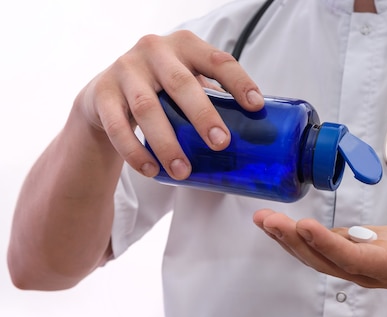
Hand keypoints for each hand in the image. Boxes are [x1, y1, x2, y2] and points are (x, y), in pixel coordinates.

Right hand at [76, 30, 264, 179]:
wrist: (105, 95)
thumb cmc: (160, 90)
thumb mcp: (187, 84)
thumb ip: (212, 97)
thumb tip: (253, 132)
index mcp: (185, 45)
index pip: (217, 60)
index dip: (238, 82)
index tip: (256, 107)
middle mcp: (154, 50)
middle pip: (181, 83)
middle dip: (203, 115)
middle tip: (221, 144)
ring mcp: (124, 69)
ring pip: (147, 107)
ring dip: (167, 143)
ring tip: (183, 171)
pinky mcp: (100, 94)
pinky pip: (118, 126)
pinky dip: (135, 151)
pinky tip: (150, 171)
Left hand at [253, 209, 386, 293]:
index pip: (357, 260)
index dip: (330, 246)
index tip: (305, 226)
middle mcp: (368, 270)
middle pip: (326, 261)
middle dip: (296, 242)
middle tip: (271, 221)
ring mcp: (355, 263)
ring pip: (315, 255)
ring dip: (288, 239)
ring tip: (264, 219)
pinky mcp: (348, 252)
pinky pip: (317, 246)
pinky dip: (296, 235)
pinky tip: (277, 222)